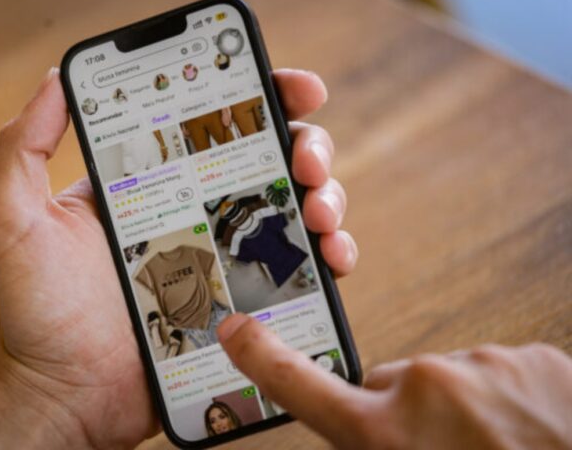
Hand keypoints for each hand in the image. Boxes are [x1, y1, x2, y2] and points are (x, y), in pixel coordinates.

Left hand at [0, 67, 356, 448]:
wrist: (68, 395)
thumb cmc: (38, 312)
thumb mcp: (16, 221)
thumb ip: (23, 148)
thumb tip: (55, 81)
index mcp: (156, 183)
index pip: (216, 124)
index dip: (262, 96)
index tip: (292, 88)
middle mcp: (198, 212)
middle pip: (271, 160)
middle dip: (306, 146)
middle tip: (306, 161)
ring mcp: (226, 258)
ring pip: (296, 210)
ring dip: (326, 198)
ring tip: (318, 210)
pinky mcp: (246, 304)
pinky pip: (300, 272)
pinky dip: (329, 257)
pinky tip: (331, 257)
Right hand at [218, 315, 571, 448]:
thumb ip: (372, 443)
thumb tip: (365, 428)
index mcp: (387, 436)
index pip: (302, 386)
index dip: (262, 358)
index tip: (236, 331)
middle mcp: (426, 388)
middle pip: (390, 387)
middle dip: (405, 416)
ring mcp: (483, 366)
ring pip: (449, 382)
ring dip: (462, 412)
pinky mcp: (532, 357)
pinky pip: (498, 375)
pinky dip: (506, 401)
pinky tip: (528, 434)